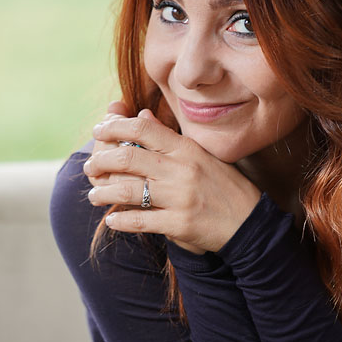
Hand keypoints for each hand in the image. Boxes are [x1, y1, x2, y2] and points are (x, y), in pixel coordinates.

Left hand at [84, 109, 261, 253]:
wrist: (250, 223)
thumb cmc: (224, 187)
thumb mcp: (202, 155)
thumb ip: (169, 139)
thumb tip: (141, 117)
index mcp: (187, 149)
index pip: (143, 128)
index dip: (114, 126)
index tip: (99, 130)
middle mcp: (182, 170)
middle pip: (127, 157)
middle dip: (100, 160)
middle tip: (90, 166)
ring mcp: (180, 198)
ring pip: (127, 191)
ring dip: (103, 193)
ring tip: (94, 195)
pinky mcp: (179, 225)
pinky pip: (140, 221)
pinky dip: (120, 221)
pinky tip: (112, 221)